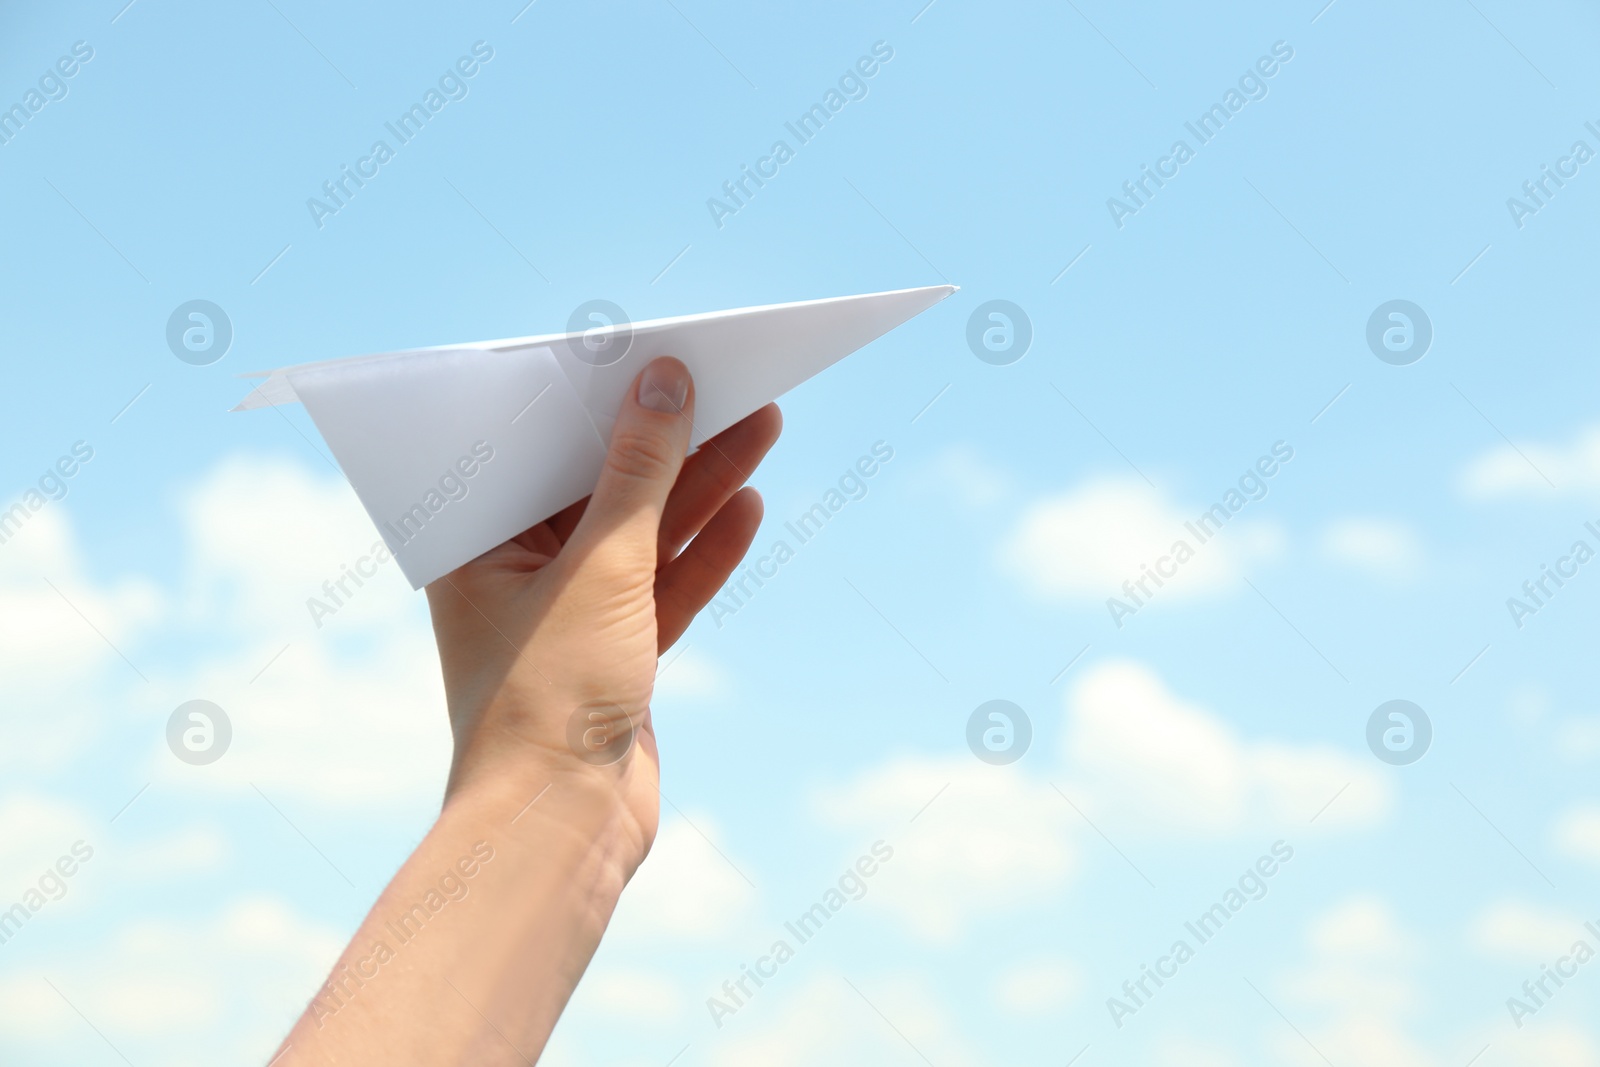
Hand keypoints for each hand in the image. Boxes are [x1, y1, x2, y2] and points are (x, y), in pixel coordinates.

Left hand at [424, 357, 780, 874]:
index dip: (600, 396)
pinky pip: (665, 583)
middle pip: (604, 482)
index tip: (659, 352)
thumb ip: (639, 472)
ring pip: (645, 530)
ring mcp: (571, 612)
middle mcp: (518, 570)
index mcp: (479, 541)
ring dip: (702, 483)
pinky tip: (748, 507)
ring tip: (764, 423)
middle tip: (733, 380)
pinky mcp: (617, 651)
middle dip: (671, 436)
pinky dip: (704, 549)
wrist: (562, 827)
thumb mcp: (602, 565)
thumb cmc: (550, 693)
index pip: (541, 445)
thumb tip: (665, 382)